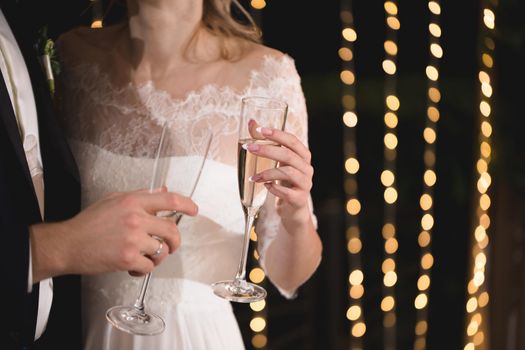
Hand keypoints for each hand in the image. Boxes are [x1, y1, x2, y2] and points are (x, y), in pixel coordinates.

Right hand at [30, 190, 197, 281]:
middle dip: (175, 241)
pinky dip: (144, 268)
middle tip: (171, 245)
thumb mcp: (114, 200)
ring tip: (146, 256)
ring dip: (158, 256)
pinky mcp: (128, 258)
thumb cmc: (89, 223)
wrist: (68, 244)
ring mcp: (133, 239)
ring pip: (162, 250)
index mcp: (133, 202)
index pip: (169, 199)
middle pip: (171, 229)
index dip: (186, 204)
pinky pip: (150, 265)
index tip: (194, 210)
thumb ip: (140, 196)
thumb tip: (162, 191)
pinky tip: (134, 265)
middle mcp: (136, 218)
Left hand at [247, 124, 313, 227]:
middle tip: (249, 148)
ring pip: (288, 173)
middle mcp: (306, 168)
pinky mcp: (300, 199)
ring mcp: (305, 184)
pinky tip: (265, 186)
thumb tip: (252, 122)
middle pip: (288, 155)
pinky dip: (273, 188)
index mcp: (302, 156)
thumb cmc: (284, 181)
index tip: (261, 130)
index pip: (292, 140)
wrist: (292, 208)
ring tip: (254, 177)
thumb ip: (265, 142)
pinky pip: (287, 192)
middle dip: (267, 150)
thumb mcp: (276, 161)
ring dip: (267, 173)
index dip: (278, 134)